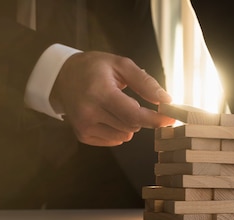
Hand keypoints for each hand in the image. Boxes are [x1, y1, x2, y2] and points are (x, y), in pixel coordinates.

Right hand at [50, 51, 174, 145]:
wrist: (63, 77)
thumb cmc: (94, 68)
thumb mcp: (120, 65)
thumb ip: (145, 82)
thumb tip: (166, 100)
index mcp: (99, 92)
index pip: (134, 114)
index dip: (155, 119)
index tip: (171, 119)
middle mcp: (89, 112)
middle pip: (132, 126)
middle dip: (141, 117)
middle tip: (134, 101)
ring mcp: (84, 126)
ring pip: (125, 135)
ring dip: (129, 123)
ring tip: (115, 106)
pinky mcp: (83, 135)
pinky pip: (114, 140)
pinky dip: (118, 130)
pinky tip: (107, 115)